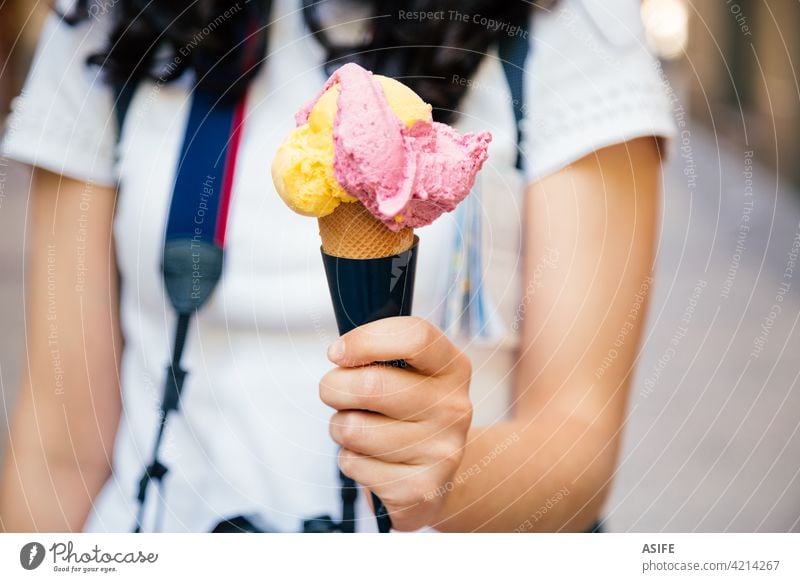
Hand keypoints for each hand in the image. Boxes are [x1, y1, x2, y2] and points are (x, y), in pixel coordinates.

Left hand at [320, 316, 472, 530]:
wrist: (436, 479)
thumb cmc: (408, 415)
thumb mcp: (408, 375)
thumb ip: (381, 356)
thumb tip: (341, 354)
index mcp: (453, 368)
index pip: (415, 337)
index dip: (366, 340)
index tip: (338, 353)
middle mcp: (454, 407)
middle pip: (371, 384)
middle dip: (335, 387)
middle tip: (336, 392)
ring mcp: (441, 451)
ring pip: (354, 428)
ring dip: (340, 428)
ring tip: (360, 431)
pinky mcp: (420, 489)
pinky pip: (354, 464)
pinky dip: (350, 461)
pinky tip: (373, 462)